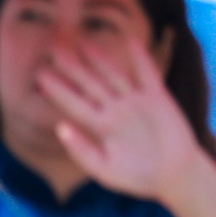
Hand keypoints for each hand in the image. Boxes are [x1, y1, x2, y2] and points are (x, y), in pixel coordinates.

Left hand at [40, 37, 206, 204]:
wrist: (175, 176)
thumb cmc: (138, 177)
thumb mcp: (105, 170)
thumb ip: (81, 151)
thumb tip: (60, 128)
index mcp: (99, 126)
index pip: (73, 104)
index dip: (57, 90)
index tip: (39, 76)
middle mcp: (114, 110)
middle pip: (89, 84)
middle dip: (72, 67)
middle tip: (53, 48)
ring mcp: (135, 102)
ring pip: (113, 75)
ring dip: (99, 58)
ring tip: (83, 42)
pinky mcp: (158, 98)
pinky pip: (146, 73)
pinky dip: (139, 57)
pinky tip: (129, 39)